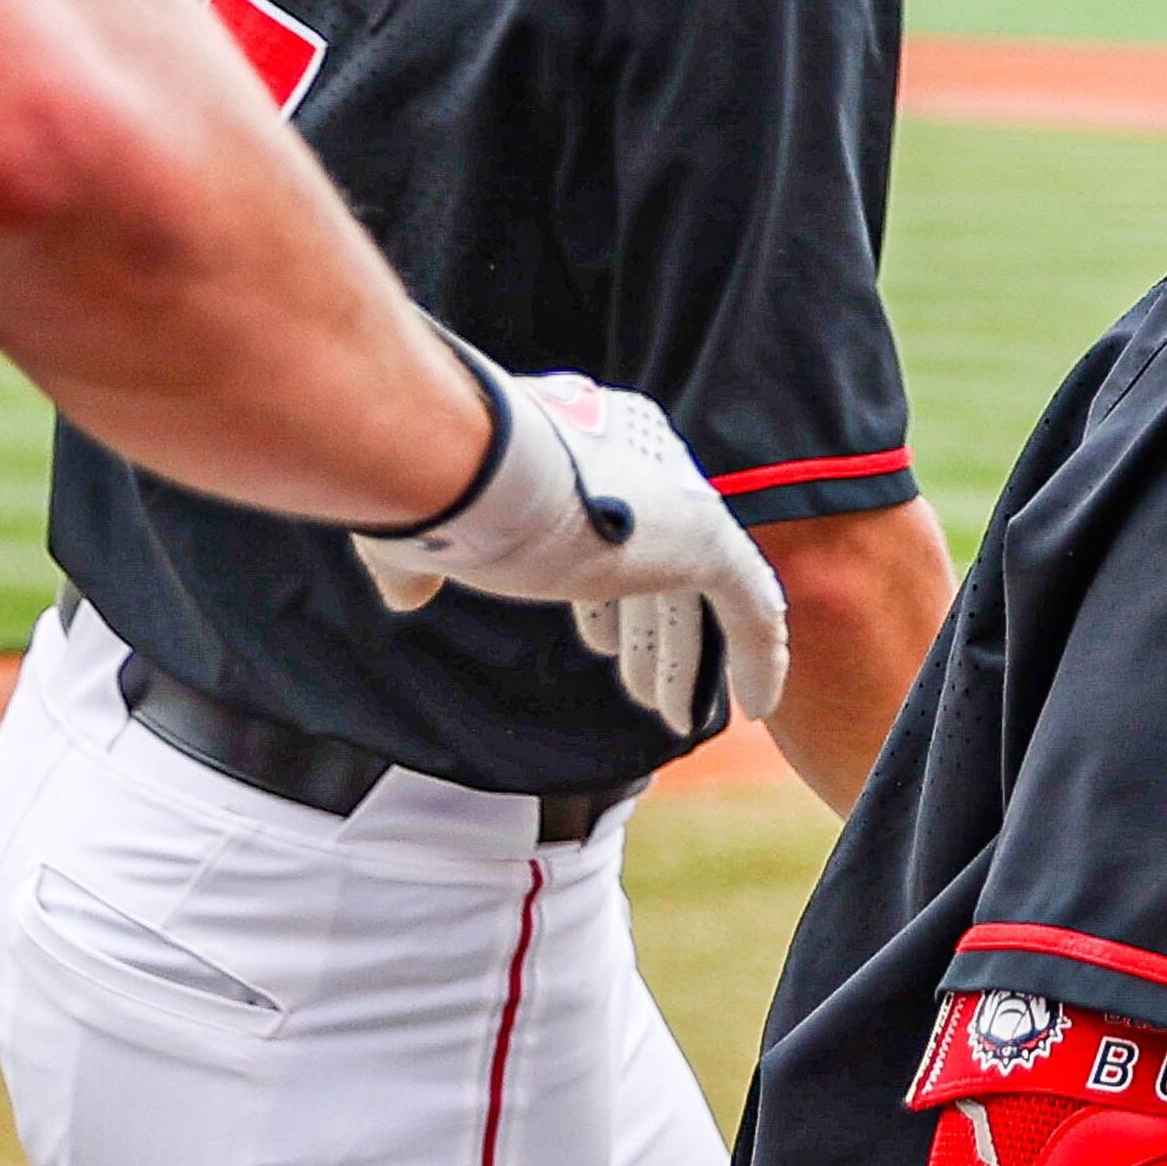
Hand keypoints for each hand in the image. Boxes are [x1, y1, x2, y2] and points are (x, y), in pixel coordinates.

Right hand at [355, 333, 791, 727]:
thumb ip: (421, 556)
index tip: (599, 643)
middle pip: (654, 563)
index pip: (608, 525)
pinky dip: (759, 658)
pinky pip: (752, 607)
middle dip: (647, 635)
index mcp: (579, 445)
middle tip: (638, 688)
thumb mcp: (421, 528)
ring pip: (695, 595)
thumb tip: (407, 590)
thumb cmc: (428, 490)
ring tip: (672, 720)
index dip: (603, 594)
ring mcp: (675, 497)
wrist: (459, 465)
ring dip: (682, 662)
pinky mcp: (707, 535)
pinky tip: (759, 709)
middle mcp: (638, 460)